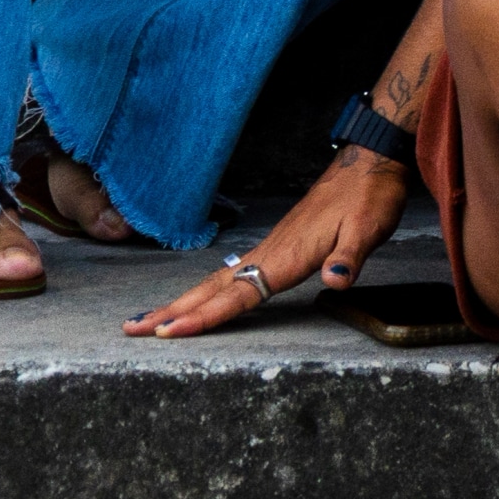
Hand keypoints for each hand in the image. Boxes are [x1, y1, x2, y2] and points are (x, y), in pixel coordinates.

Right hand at [124, 146, 407, 337]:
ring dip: (180, 302)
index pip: (237, 295)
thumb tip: (337, 281)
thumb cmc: (369, 197)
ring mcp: (268, 249)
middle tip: (129, 330)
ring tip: (148, 320)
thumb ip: (349, 257)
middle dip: (171, 312)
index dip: (203, 317)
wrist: (368, 165)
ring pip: (215, 281)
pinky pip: (230, 274)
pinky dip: (206, 290)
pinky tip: (197, 298)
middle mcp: (268, 253)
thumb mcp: (368, 228)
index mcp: (285, 256)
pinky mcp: (275, 246)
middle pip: (211, 289)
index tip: (167, 333)